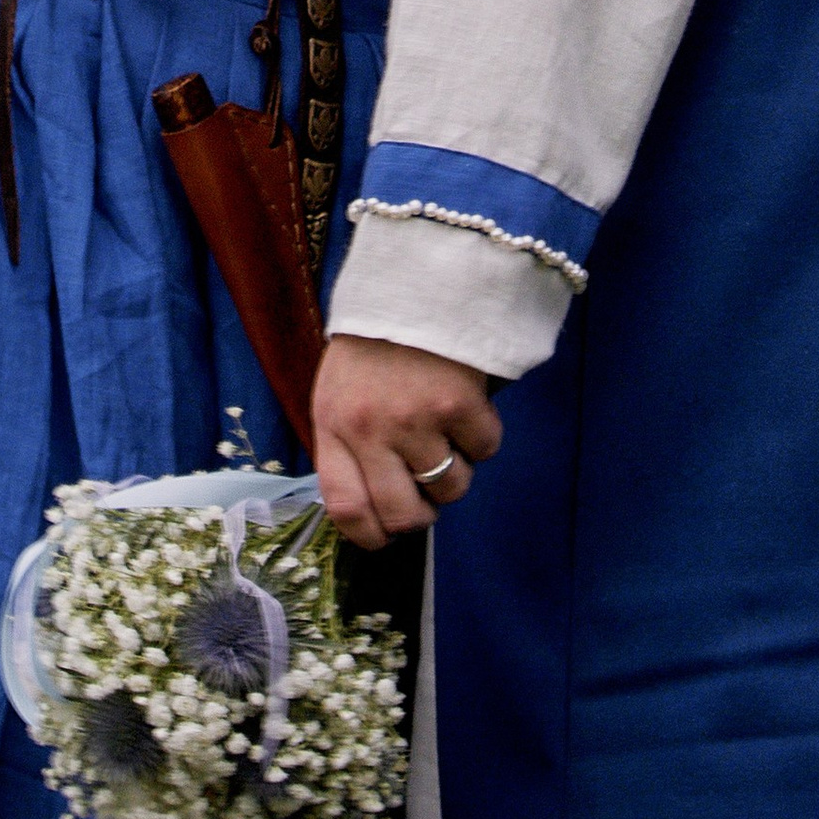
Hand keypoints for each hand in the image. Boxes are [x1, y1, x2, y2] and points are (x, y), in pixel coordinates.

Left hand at [312, 334, 503, 549]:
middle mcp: (371, 429)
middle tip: (426, 492)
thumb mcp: (337, 393)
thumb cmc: (371, 345)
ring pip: (451, 488)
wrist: (413, 282)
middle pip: (402, 515)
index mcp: (333, 425)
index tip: (385, 535)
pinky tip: (467, 407)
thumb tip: (373, 511)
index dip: (369, 536)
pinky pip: (484, 450)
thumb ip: (347, 448)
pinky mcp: (459, 403)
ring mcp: (416, 418)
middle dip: (420, 515)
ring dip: (455, 471)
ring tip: (446, 434)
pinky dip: (482, 436)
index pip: (345, 508)